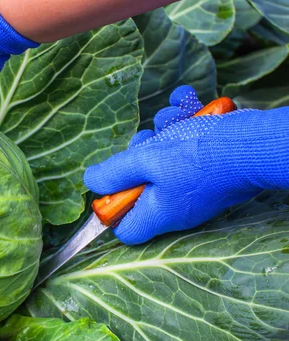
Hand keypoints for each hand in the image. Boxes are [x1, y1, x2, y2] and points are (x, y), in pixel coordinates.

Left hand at [83, 85, 288, 244]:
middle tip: (144, 143)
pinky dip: (185, 124)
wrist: (255, 145)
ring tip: (172, 120)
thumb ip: (116, 172)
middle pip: (140, 188)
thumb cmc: (201, 157)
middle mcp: (175, 205)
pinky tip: (187, 106)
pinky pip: (188, 146)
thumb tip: (90, 181)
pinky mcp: (207, 167)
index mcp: (158, 213)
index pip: (125, 230)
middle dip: (137, 159)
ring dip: (163, 133)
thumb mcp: (148, 161)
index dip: (112, 208)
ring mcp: (192, 187)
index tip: (111, 182)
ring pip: (164, 160)